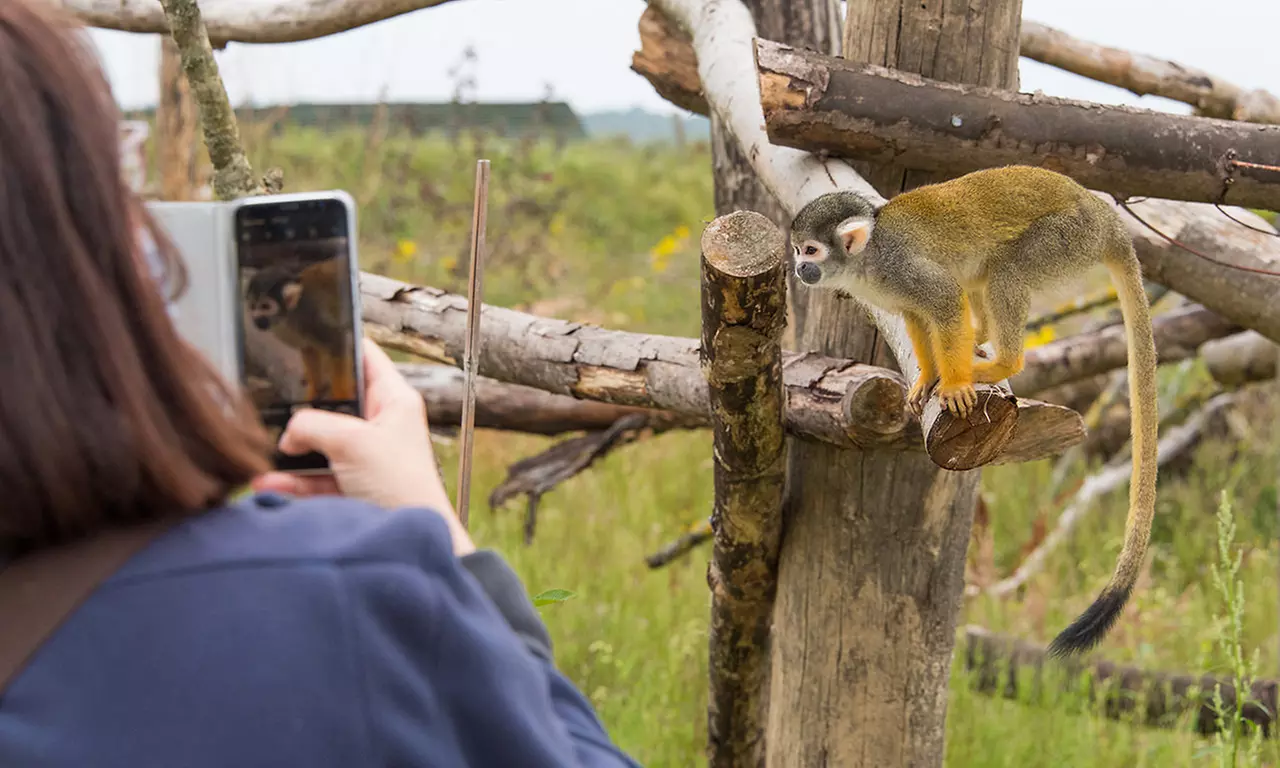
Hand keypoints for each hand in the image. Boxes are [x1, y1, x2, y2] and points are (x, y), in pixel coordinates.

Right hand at [251, 338, 474, 555]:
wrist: (408, 543)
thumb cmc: (400, 485)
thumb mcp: (353, 442)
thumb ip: (314, 424)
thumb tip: (288, 432)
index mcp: (394, 400)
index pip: (365, 356)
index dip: (338, 343)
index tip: (305, 334)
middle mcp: (381, 424)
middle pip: (334, 402)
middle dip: (301, 407)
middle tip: (270, 401)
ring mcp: (365, 456)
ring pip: (320, 444)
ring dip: (290, 451)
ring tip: (261, 453)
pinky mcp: (352, 487)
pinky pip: (315, 478)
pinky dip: (292, 481)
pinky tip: (266, 483)